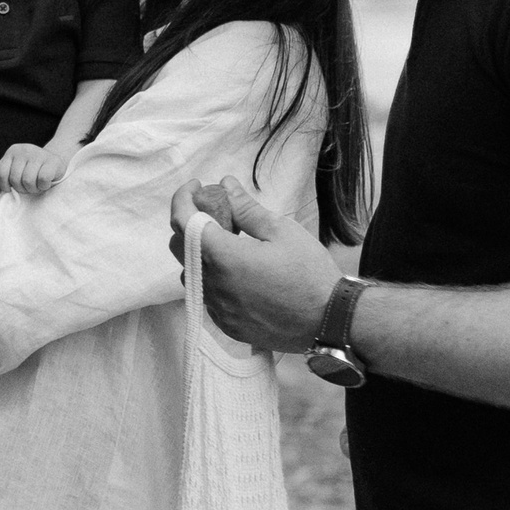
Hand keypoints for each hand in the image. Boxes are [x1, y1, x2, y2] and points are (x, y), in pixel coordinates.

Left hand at [0, 141, 73, 199]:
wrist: (55, 163)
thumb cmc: (30, 171)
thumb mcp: (11, 176)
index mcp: (11, 152)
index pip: (0, 173)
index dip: (4, 185)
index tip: (11, 188)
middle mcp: (23, 150)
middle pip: (15, 179)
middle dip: (22, 189)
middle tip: (29, 186)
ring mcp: (38, 154)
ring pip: (28, 181)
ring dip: (33, 189)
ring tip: (37, 185)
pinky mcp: (52, 161)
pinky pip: (42, 179)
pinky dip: (43, 186)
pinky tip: (46, 183)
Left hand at [166, 176, 341, 353]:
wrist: (329, 319)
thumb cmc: (309, 272)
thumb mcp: (280, 231)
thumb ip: (245, 208)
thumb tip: (225, 185)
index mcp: (221, 257)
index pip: (182, 221)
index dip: (184, 198)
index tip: (197, 186)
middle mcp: (211, 285)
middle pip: (180, 246)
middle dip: (191, 224)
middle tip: (217, 213)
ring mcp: (217, 308)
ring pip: (191, 273)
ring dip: (201, 253)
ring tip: (230, 243)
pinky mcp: (226, 324)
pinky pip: (207, 295)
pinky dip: (214, 278)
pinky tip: (239, 273)